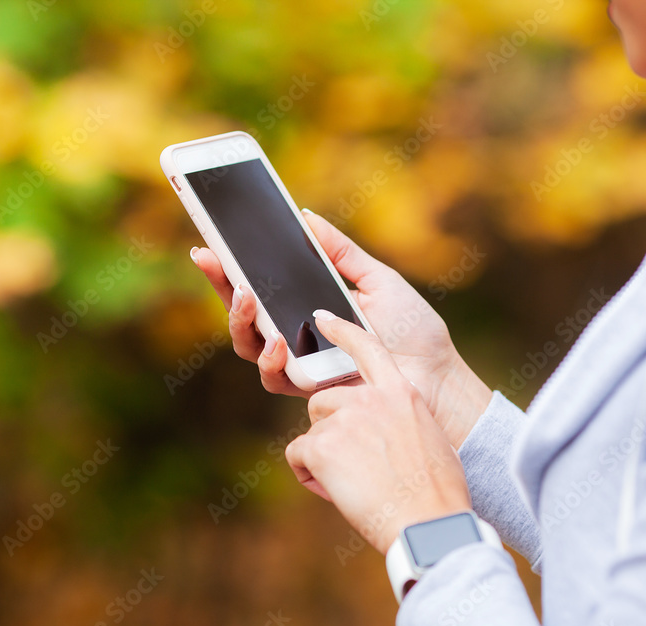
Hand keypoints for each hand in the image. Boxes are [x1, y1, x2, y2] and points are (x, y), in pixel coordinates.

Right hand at [191, 209, 492, 448]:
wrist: (436, 374)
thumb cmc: (413, 329)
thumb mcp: (377, 278)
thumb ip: (341, 251)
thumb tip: (306, 216)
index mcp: (309, 304)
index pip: (261, 284)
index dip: (231, 266)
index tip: (209, 243)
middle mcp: (297, 334)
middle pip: (245, 312)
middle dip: (222, 284)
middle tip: (213, 259)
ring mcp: (300, 363)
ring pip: (249, 345)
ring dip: (239, 320)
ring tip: (248, 297)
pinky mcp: (309, 389)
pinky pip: (273, 376)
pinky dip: (269, 358)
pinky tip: (276, 341)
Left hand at [284, 309, 472, 552]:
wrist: (429, 524)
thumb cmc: (438, 495)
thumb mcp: (430, 441)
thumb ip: (402, 423)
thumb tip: (383, 434)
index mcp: (401, 393)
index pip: (368, 347)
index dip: (342, 330)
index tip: (322, 317)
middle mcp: (370, 398)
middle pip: (325, 400)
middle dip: (331, 431)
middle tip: (357, 467)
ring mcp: (344, 419)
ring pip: (312, 432)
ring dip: (323, 458)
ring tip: (354, 485)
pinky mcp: (321, 446)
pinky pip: (297, 455)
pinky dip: (309, 476)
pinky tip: (336, 492)